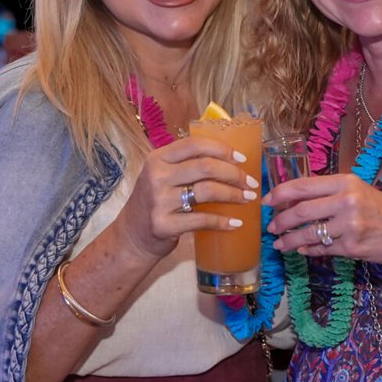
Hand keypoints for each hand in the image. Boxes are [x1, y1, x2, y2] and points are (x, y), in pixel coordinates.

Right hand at [114, 135, 259, 259]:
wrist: (131, 236)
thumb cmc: (154, 203)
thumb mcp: (162, 176)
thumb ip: (185, 165)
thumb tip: (229, 159)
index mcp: (158, 158)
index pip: (195, 145)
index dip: (222, 149)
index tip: (242, 159)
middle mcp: (156, 176)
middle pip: (206, 167)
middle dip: (234, 174)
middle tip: (250, 183)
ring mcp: (159, 201)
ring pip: (207, 191)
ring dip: (233, 195)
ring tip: (247, 198)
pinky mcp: (164, 225)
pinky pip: (203, 220)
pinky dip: (223, 222)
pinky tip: (235, 223)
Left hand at [264, 173, 381, 269]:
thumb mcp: (361, 192)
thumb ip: (331, 194)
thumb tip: (294, 201)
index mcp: (347, 181)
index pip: (303, 185)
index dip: (280, 194)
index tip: (267, 202)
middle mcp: (347, 200)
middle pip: (301, 211)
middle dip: (280, 221)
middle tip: (271, 227)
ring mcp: (349, 225)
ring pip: (308, 234)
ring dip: (289, 240)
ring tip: (280, 244)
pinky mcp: (351, 247)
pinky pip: (321, 249)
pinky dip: (308, 250)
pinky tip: (302, 250)